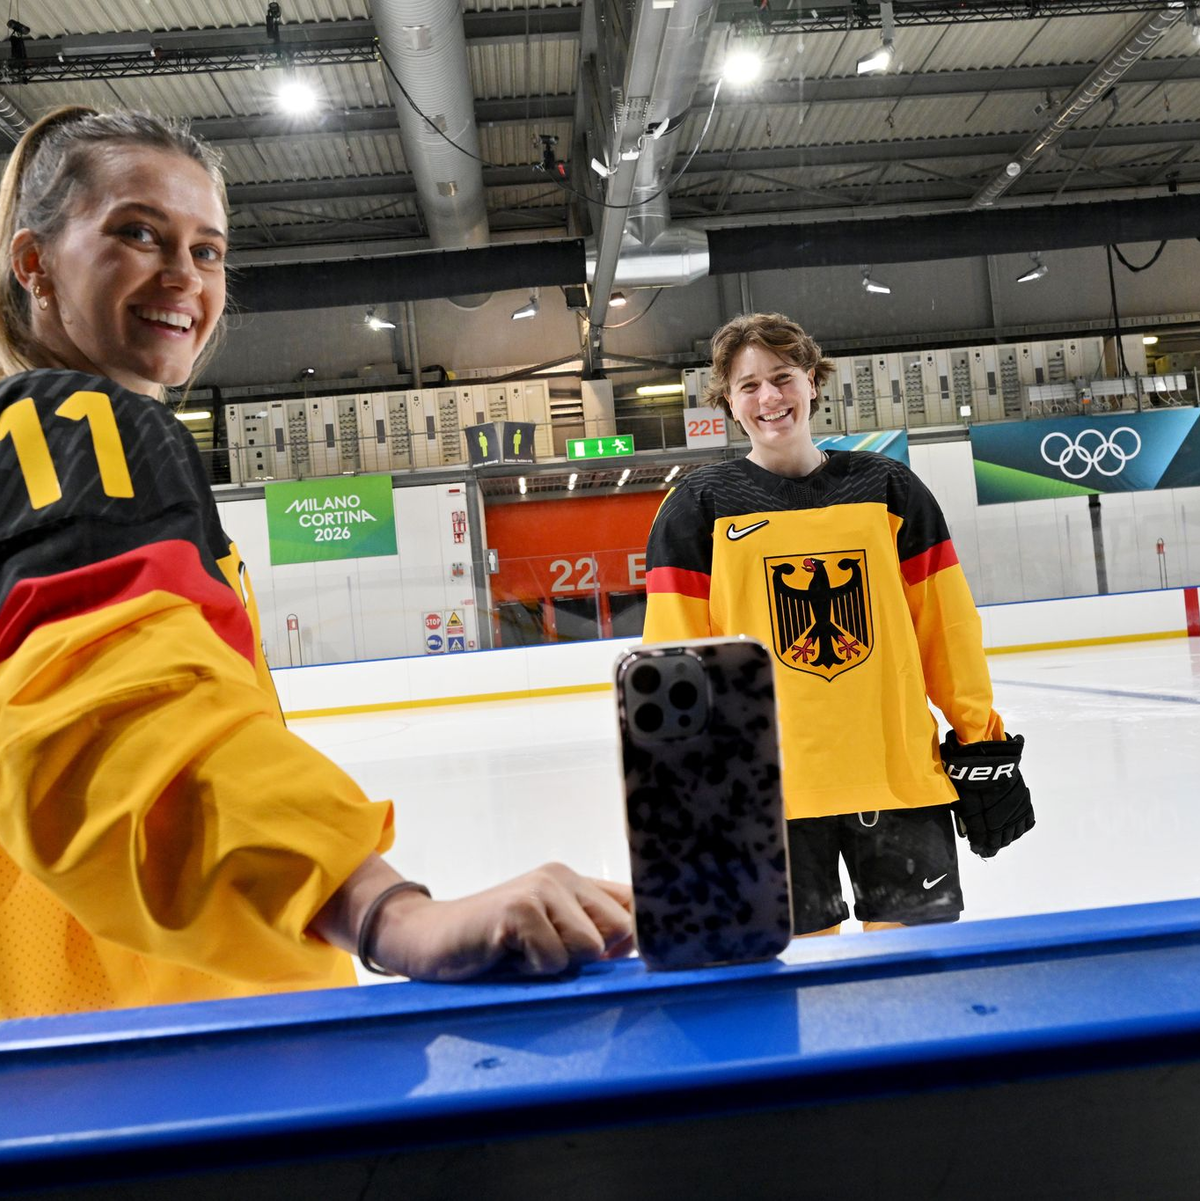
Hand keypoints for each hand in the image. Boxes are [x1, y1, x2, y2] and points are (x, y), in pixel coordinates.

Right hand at [372, 862, 632, 980]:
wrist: (426, 938)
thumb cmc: (491, 946)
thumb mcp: (547, 935)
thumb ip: (588, 934)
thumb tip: (637, 949)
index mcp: (573, 882)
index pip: (633, 905)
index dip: (633, 940)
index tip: (613, 961)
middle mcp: (561, 877)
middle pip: (620, 930)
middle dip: (590, 958)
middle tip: (546, 957)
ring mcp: (540, 889)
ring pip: (589, 947)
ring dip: (557, 967)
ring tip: (523, 957)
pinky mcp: (519, 909)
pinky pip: (554, 960)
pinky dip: (533, 971)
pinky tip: (506, 956)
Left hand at [941, 730, 1034, 858]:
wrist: (983, 750)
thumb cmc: (965, 772)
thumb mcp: (960, 796)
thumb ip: (967, 817)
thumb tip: (972, 838)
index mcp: (982, 808)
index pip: (984, 835)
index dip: (981, 845)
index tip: (978, 850)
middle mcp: (1001, 808)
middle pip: (1000, 834)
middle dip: (993, 844)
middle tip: (986, 849)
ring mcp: (1014, 801)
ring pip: (1013, 828)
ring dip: (1006, 837)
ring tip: (999, 841)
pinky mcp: (1022, 794)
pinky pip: (1026, 817)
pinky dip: (1020, 827)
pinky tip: (1014, 831)